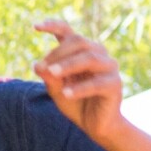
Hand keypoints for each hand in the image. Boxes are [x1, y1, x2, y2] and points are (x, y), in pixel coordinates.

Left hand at [34, 19, 124, 139]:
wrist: (95, 125)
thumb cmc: (74, 102)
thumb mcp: (56, 89)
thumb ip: (49, 77)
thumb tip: (38, 65)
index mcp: (81, 52)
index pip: (69, 33)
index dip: (53, 26)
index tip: (36, 26)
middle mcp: (97, 54)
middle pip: (79, 42)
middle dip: (58, 53)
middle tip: (42, 68)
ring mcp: (109, 67)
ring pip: (89, 57)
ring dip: (67, 65)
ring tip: (51, 73)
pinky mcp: (114, 84)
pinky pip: (97, 83)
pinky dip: (80, 87)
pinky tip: (66, 93)